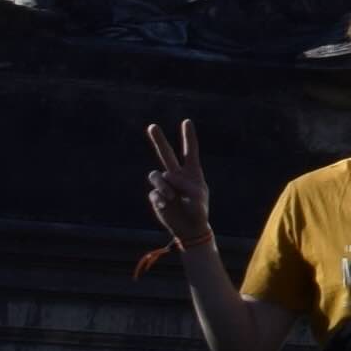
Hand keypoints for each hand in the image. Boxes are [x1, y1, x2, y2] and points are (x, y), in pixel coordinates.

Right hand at [142, 120, 214, 256]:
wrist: (189, 228)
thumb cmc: (198, 211)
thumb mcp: (198, 198)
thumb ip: (185, 185)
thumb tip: (167, 177)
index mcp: (192, 173)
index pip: (190, 151)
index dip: (188, 137)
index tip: (186, 121)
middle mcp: (177, 175)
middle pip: (166, 154)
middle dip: (159, 140)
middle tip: (152, 126)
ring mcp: (165, 185)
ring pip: (156, 175)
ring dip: (162, 184)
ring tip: (171, 197)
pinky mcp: (156, 196)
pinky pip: (154, 192)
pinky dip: (159, 198)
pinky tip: (166, 205)